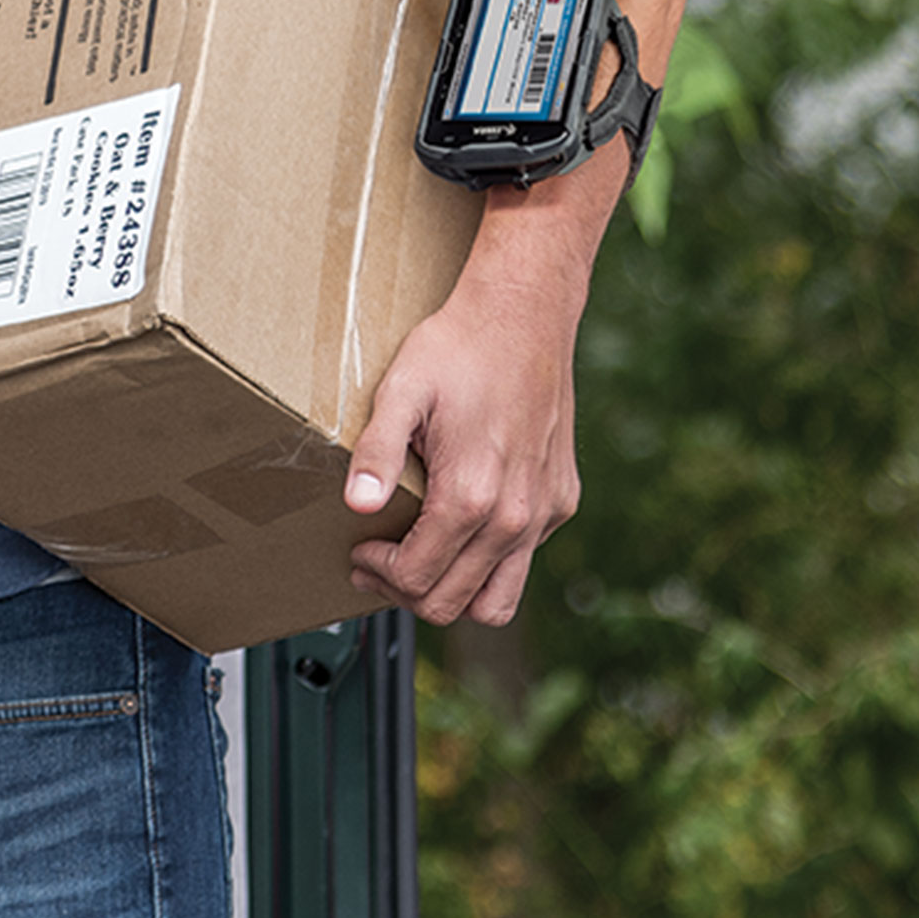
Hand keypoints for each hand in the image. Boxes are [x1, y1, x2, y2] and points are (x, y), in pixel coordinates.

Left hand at [340, 241, 587, 628]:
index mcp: (472, 495)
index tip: (360, 549)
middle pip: (452, 602)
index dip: (378, 574)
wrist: (524, 314)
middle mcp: (515, 516)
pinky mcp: (561, 501)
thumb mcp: (401, 391)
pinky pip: (523, 560)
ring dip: (452, 594)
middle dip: (404, 591)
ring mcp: (544, 513)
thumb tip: (357, 506)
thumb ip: (376, 453)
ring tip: (420, 563)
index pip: (417, 578)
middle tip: (376, 563)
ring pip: (497, 602)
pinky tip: (460, 525)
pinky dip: (488, 563)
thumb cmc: (459, 347)